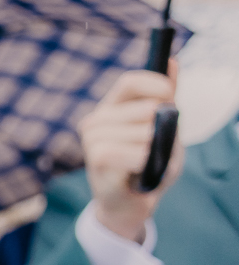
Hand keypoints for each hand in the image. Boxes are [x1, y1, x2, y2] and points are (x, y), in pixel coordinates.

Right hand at [80, 67, 184, 241]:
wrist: (132, 204)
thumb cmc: (148, 167)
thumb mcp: (165, 130)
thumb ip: (167, 98)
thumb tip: (172, 60)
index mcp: (112, 108)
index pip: (129, 82)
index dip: (154, 84)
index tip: (171, 97)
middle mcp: (97, 120)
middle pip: (143, 109)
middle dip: (161, 128)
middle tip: (155, 148)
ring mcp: (92, 139)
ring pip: (140, 132)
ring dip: (154, 150)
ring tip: (148, 163)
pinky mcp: (95, 159)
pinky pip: (132, 152)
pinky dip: (144, 162)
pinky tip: (140, 171)